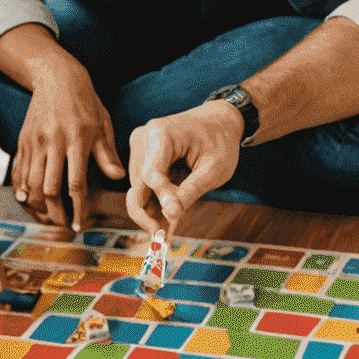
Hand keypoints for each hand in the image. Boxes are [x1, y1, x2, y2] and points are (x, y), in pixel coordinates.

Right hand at [11, 56, 123, 231]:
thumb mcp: (102, 123)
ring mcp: (35, 141)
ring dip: (37, 204)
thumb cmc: (85, 101)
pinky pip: (18, 169)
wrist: (56, 76)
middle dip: (55, 212)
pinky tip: (25, 198)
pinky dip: (20, 187)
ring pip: (30, 182)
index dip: (77, 208)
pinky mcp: (23, 139)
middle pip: (49, 188)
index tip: (78, 224)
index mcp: (77, 139)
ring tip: (47, 215)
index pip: (76, 183)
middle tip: (62, 224)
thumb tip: (117, 177)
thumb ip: (107, 153)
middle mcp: (54, 142)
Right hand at [125, 100, 244, 236]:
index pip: (152, 175)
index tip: (174, 220)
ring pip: (137, 189)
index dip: (161, 200)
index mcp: (160, 134)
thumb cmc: (220, 140)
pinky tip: (164, 221)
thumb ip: (190, 190)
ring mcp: (140, 147)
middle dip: (149, 213)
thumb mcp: (214, 168)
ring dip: (150, 211)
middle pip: (139, 185)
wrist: (219, 120)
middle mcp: (143, 138)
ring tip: (166, 232)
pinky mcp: (142, 157)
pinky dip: (153, 204)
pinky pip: (143, 186)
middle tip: (162, 238)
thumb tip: (170, 216)